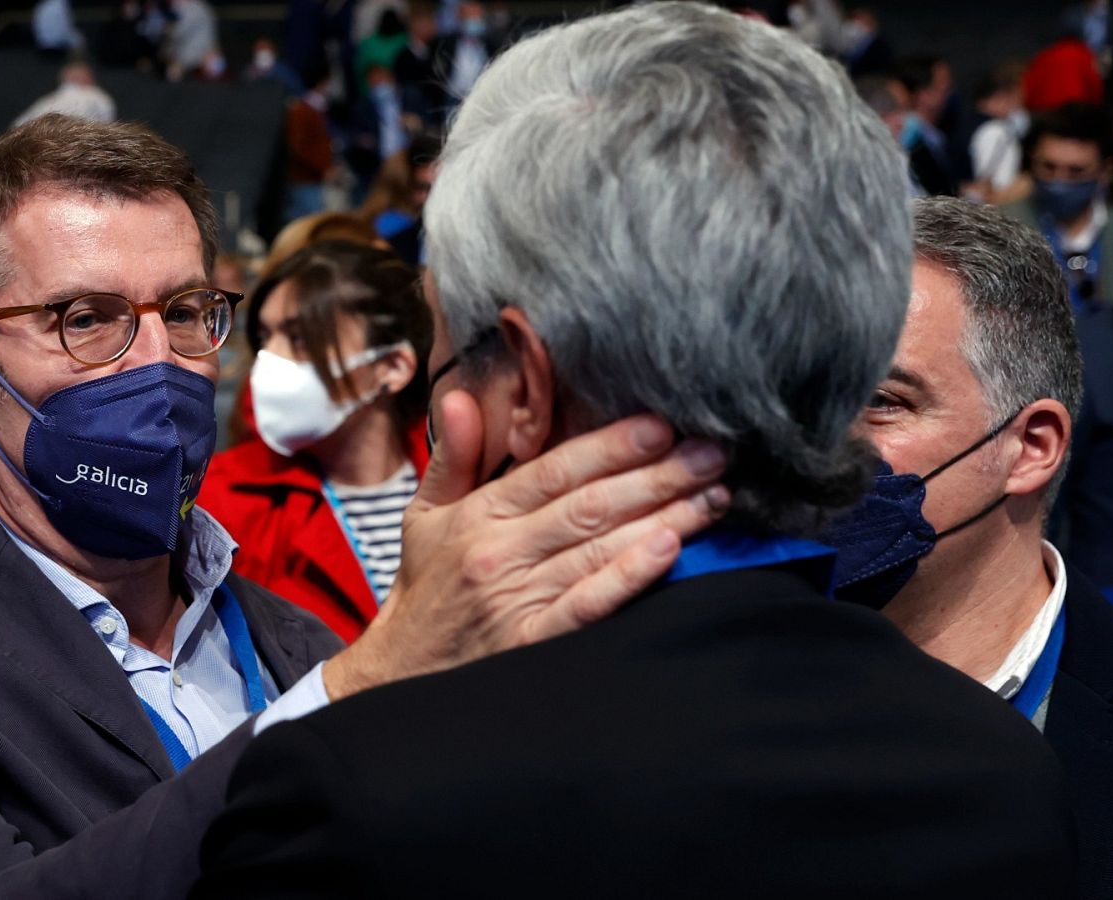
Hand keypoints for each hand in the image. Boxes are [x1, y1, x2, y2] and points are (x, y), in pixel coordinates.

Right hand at [324, 392, 728, 698]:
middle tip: (712, 453)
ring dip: (664, 517)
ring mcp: (517, 600)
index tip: (661, 425)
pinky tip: (670, 549)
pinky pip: (590, 603)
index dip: (611, 445)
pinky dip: (630, 574)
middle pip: (590, 505)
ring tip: (713, 495)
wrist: (399, 675)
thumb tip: (459, 398)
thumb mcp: (424, 516)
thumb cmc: (426, 589)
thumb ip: (453, 457)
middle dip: (658, 475)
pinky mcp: (532, 643)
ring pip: (600, 548)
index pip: (555, 471)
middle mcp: (499, 553)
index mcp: (479, 515)